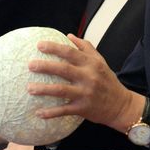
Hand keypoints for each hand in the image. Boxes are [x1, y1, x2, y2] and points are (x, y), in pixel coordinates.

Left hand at [27, 34, 144, 132]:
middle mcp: (89, 77)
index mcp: (91, 64)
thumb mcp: (101, 61)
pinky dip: (51, 112)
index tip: (39, 45)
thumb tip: (69, 36)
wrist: (121, 105)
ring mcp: (85, 93)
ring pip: (61, 90)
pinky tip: (38, 113)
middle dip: (45, 66)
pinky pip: (64, 110)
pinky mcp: (83, 109)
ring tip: (29, 88)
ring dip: (44, 90)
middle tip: (30, 65)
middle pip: (64, 69)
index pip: (70, 52)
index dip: (54, 48)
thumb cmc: (108, 81)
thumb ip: (86, 47)